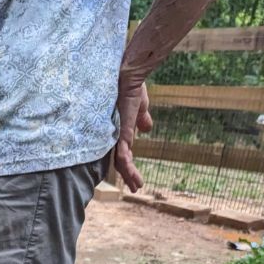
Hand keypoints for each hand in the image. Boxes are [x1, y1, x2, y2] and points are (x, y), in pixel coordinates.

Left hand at [113, 77, 152, 192]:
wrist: (130, 76)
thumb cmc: (132, 86)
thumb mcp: (140, 106)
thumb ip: (142, 118)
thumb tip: (147, 128)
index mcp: (121, 131)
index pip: (124, 152)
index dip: (129, 165)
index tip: (136, 177)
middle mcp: (116, 135)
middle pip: (120, 160)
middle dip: (128, 175)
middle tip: (135, 188)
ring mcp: (117, 134)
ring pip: (120, 161)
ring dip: (129, 175)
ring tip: (136, 187)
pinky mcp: (120, 132)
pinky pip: (122, 153)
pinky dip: (126, 166)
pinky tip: (131, 175)